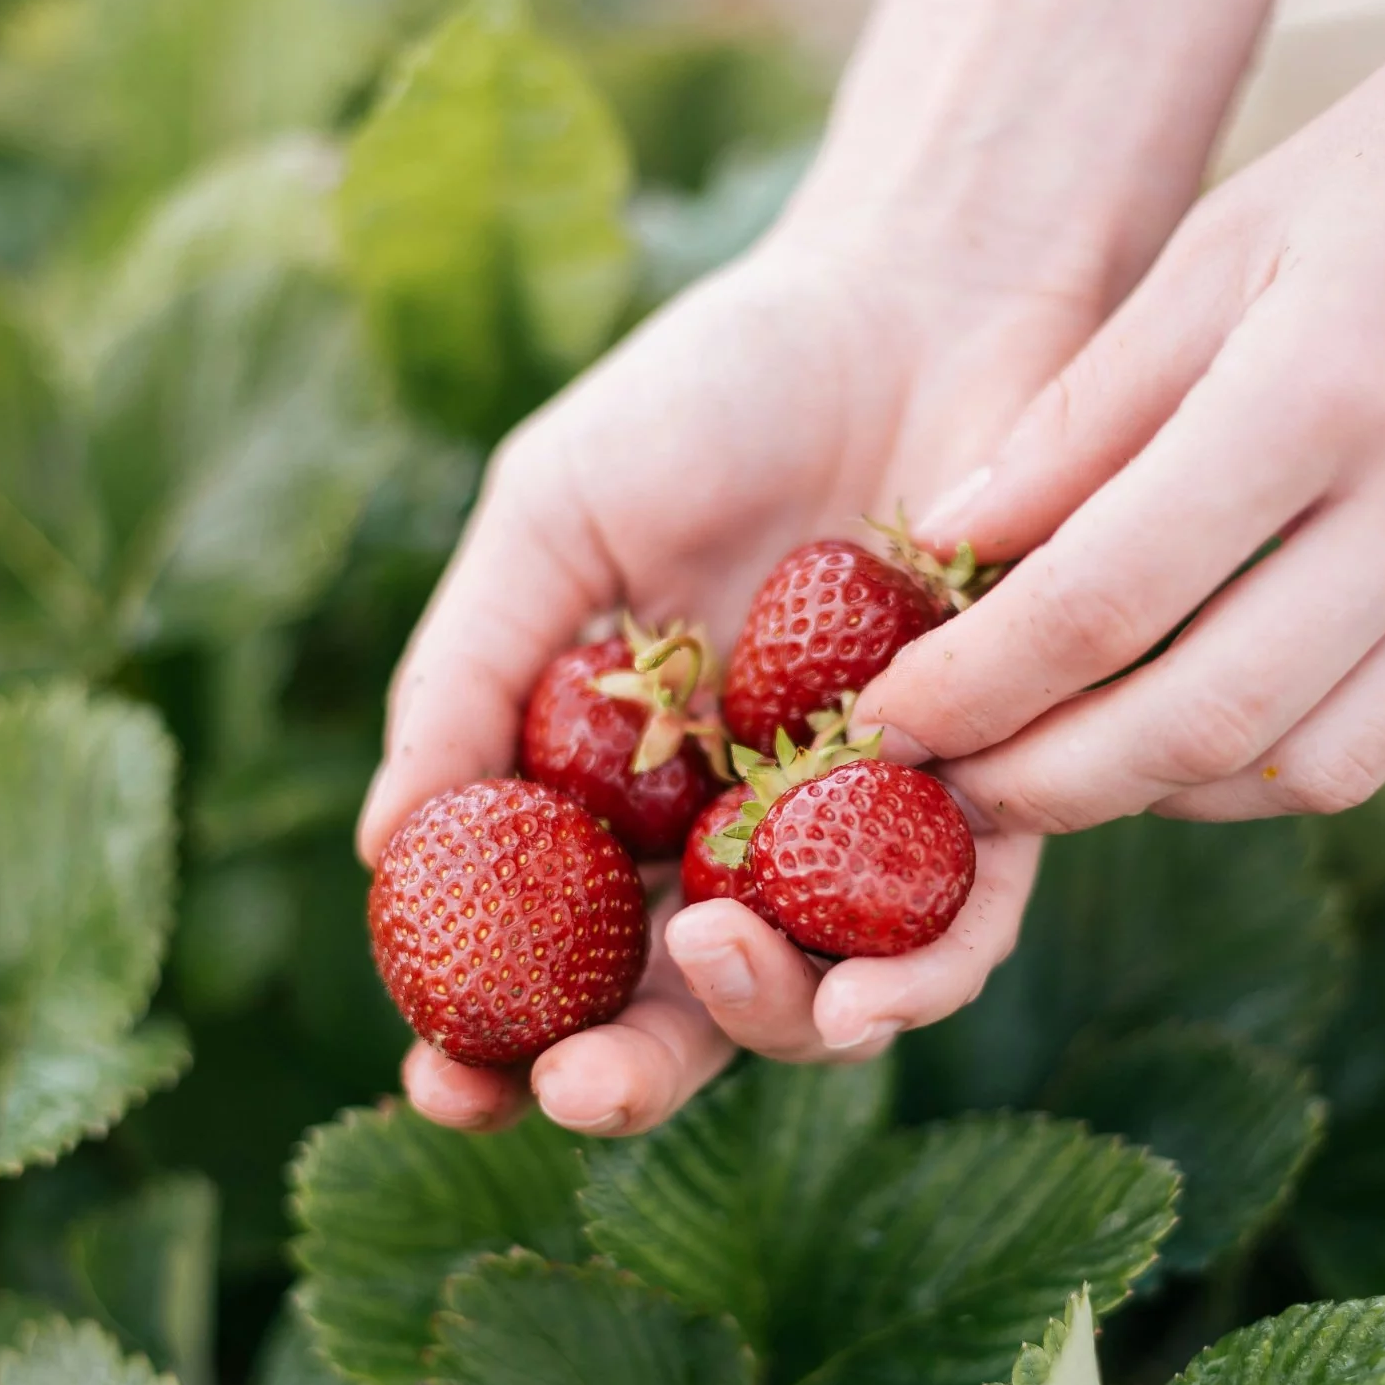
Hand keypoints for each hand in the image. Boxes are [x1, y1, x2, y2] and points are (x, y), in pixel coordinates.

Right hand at [356, 246, 1085, 1133]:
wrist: (920, 292)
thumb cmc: (718, 392)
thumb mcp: (552, 519)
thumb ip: (469, 675)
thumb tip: (381, 852)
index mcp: (627, 782)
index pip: (553, 946)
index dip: (491, 1033)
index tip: (439, 1078)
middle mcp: (746, 827)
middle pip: (684, 1004)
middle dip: (625, 1076)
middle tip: (575, 1092)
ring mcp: (868, 823)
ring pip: (825, 991)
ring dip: (771, 1022)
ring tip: (721, 967)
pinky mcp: (1002, 788)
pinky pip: (968, 922)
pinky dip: (922, 974)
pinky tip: (873, 991)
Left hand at [857, 0, 1384, 834]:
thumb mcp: (1227, 238)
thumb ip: (1084, 413)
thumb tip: (945, 547)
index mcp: (1326, 389)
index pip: (1107, 600)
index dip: (976, 684)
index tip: (889, 717)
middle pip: (1204, 725)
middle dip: (1052, 784)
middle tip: (961, 785)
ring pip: (1313, 770)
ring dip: (1169, 790)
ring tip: (1078, 754)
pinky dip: (1288, 757)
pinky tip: (1215, 717)